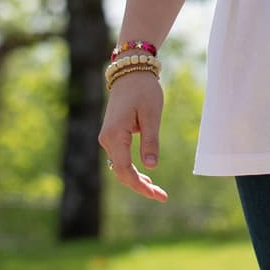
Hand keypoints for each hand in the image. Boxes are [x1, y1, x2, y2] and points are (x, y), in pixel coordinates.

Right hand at [98, 72, 169, 202]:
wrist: (130, 72)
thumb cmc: (144, 91)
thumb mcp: (152, 115)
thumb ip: (151, 141)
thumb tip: (151, 166)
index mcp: (115, 135)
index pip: (124, 169)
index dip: (139, 186)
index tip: (156, 194)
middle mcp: (107, 139)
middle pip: (121, 172)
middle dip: (140, 186)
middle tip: (162, 197)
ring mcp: (108, 138)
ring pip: (120, 167)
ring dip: (136, 180)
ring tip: (157, 191)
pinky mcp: (112, 136)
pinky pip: (120, 158)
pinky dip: (132, 170)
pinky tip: (146, 177)